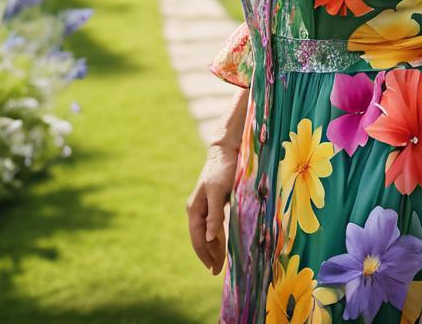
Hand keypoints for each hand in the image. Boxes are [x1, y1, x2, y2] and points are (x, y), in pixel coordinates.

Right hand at [185, 140, 238, 274]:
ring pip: (207, 233)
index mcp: (194, 208)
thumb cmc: (222, 169)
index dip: (203, 253)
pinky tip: (222, 244)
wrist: (227, 151)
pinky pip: (213, 225)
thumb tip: (207, 238)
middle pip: (200, 237)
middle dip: (208, 254)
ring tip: (220, 263)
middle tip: (216, 271)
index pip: (196, 237)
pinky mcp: (214, 203)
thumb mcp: (218, 191)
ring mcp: (205, 206)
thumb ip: (213, 214)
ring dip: (213, 247)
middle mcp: (197, 209)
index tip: (212, 268)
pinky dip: (217, 236)